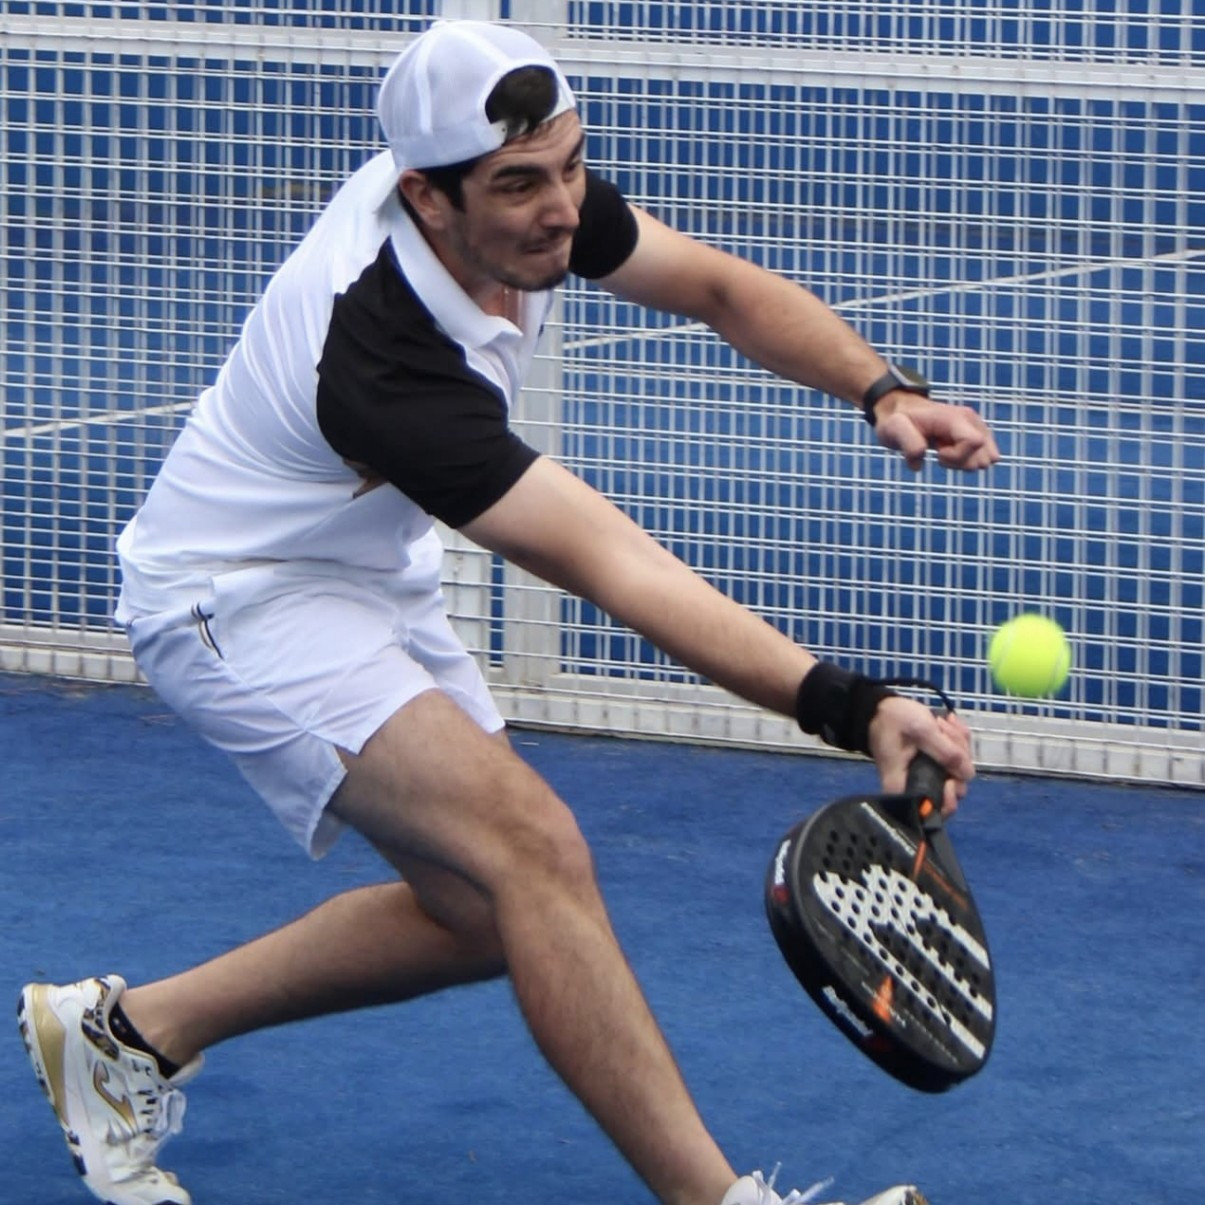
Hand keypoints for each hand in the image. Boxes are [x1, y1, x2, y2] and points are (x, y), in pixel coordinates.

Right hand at [867, 695, 975, 815]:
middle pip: (953, 787)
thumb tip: (968, 774)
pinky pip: (956, 759)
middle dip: (957, 757)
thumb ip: (945, 752)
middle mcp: (919, 786)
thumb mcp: (921, 730)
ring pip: (958, 771)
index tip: (950, 779)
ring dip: (958, 743)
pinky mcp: (936, 765)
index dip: (949, 800)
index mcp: (905, 786)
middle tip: (944, 731)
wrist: (881, 708)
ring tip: (942, 722)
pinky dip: (957, 740)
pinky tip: (947, 722)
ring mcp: (930, 775)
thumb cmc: (893, 720)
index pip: (932, 812)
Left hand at [872, 392, 999, 472]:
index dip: (957, 456)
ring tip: (942, 450)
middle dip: (959, 463)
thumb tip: (920, 458)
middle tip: (938, 451)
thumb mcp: (894, 428)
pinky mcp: (977, 436)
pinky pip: (981, 460)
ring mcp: (977, 428)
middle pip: (982, 457)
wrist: (903, 411)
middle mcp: (972, 421)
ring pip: (983, 461)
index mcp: (956, 418)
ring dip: (961, 464)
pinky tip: (948, 451)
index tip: (937, 452)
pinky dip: (963, 462)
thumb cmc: (898, 420)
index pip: (975, 442)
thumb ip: (908, 441)